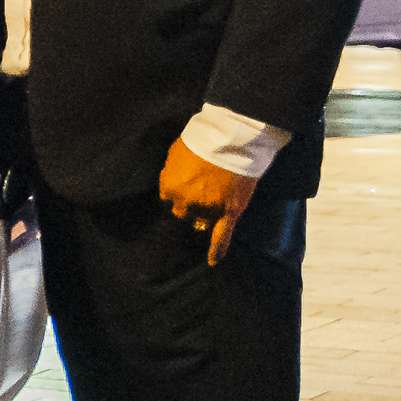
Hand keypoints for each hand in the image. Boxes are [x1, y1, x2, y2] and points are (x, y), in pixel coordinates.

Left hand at [156, 137, 260, 265]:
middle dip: (189, 205)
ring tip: (212, 205)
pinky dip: (217, 250)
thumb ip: (171, 170)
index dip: (177, 193)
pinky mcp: (229, 212)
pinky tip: (213, 261)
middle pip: (183, 212)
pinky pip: (222, 236)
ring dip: (204, 216)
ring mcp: (207, 209)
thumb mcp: (176, 152)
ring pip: (201, 221)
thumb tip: (170, 179)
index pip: (168, 198)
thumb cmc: (202, 140)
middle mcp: (185, 202)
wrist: (232, 139)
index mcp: (169, 187)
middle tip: (200, 194)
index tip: (184, 188)